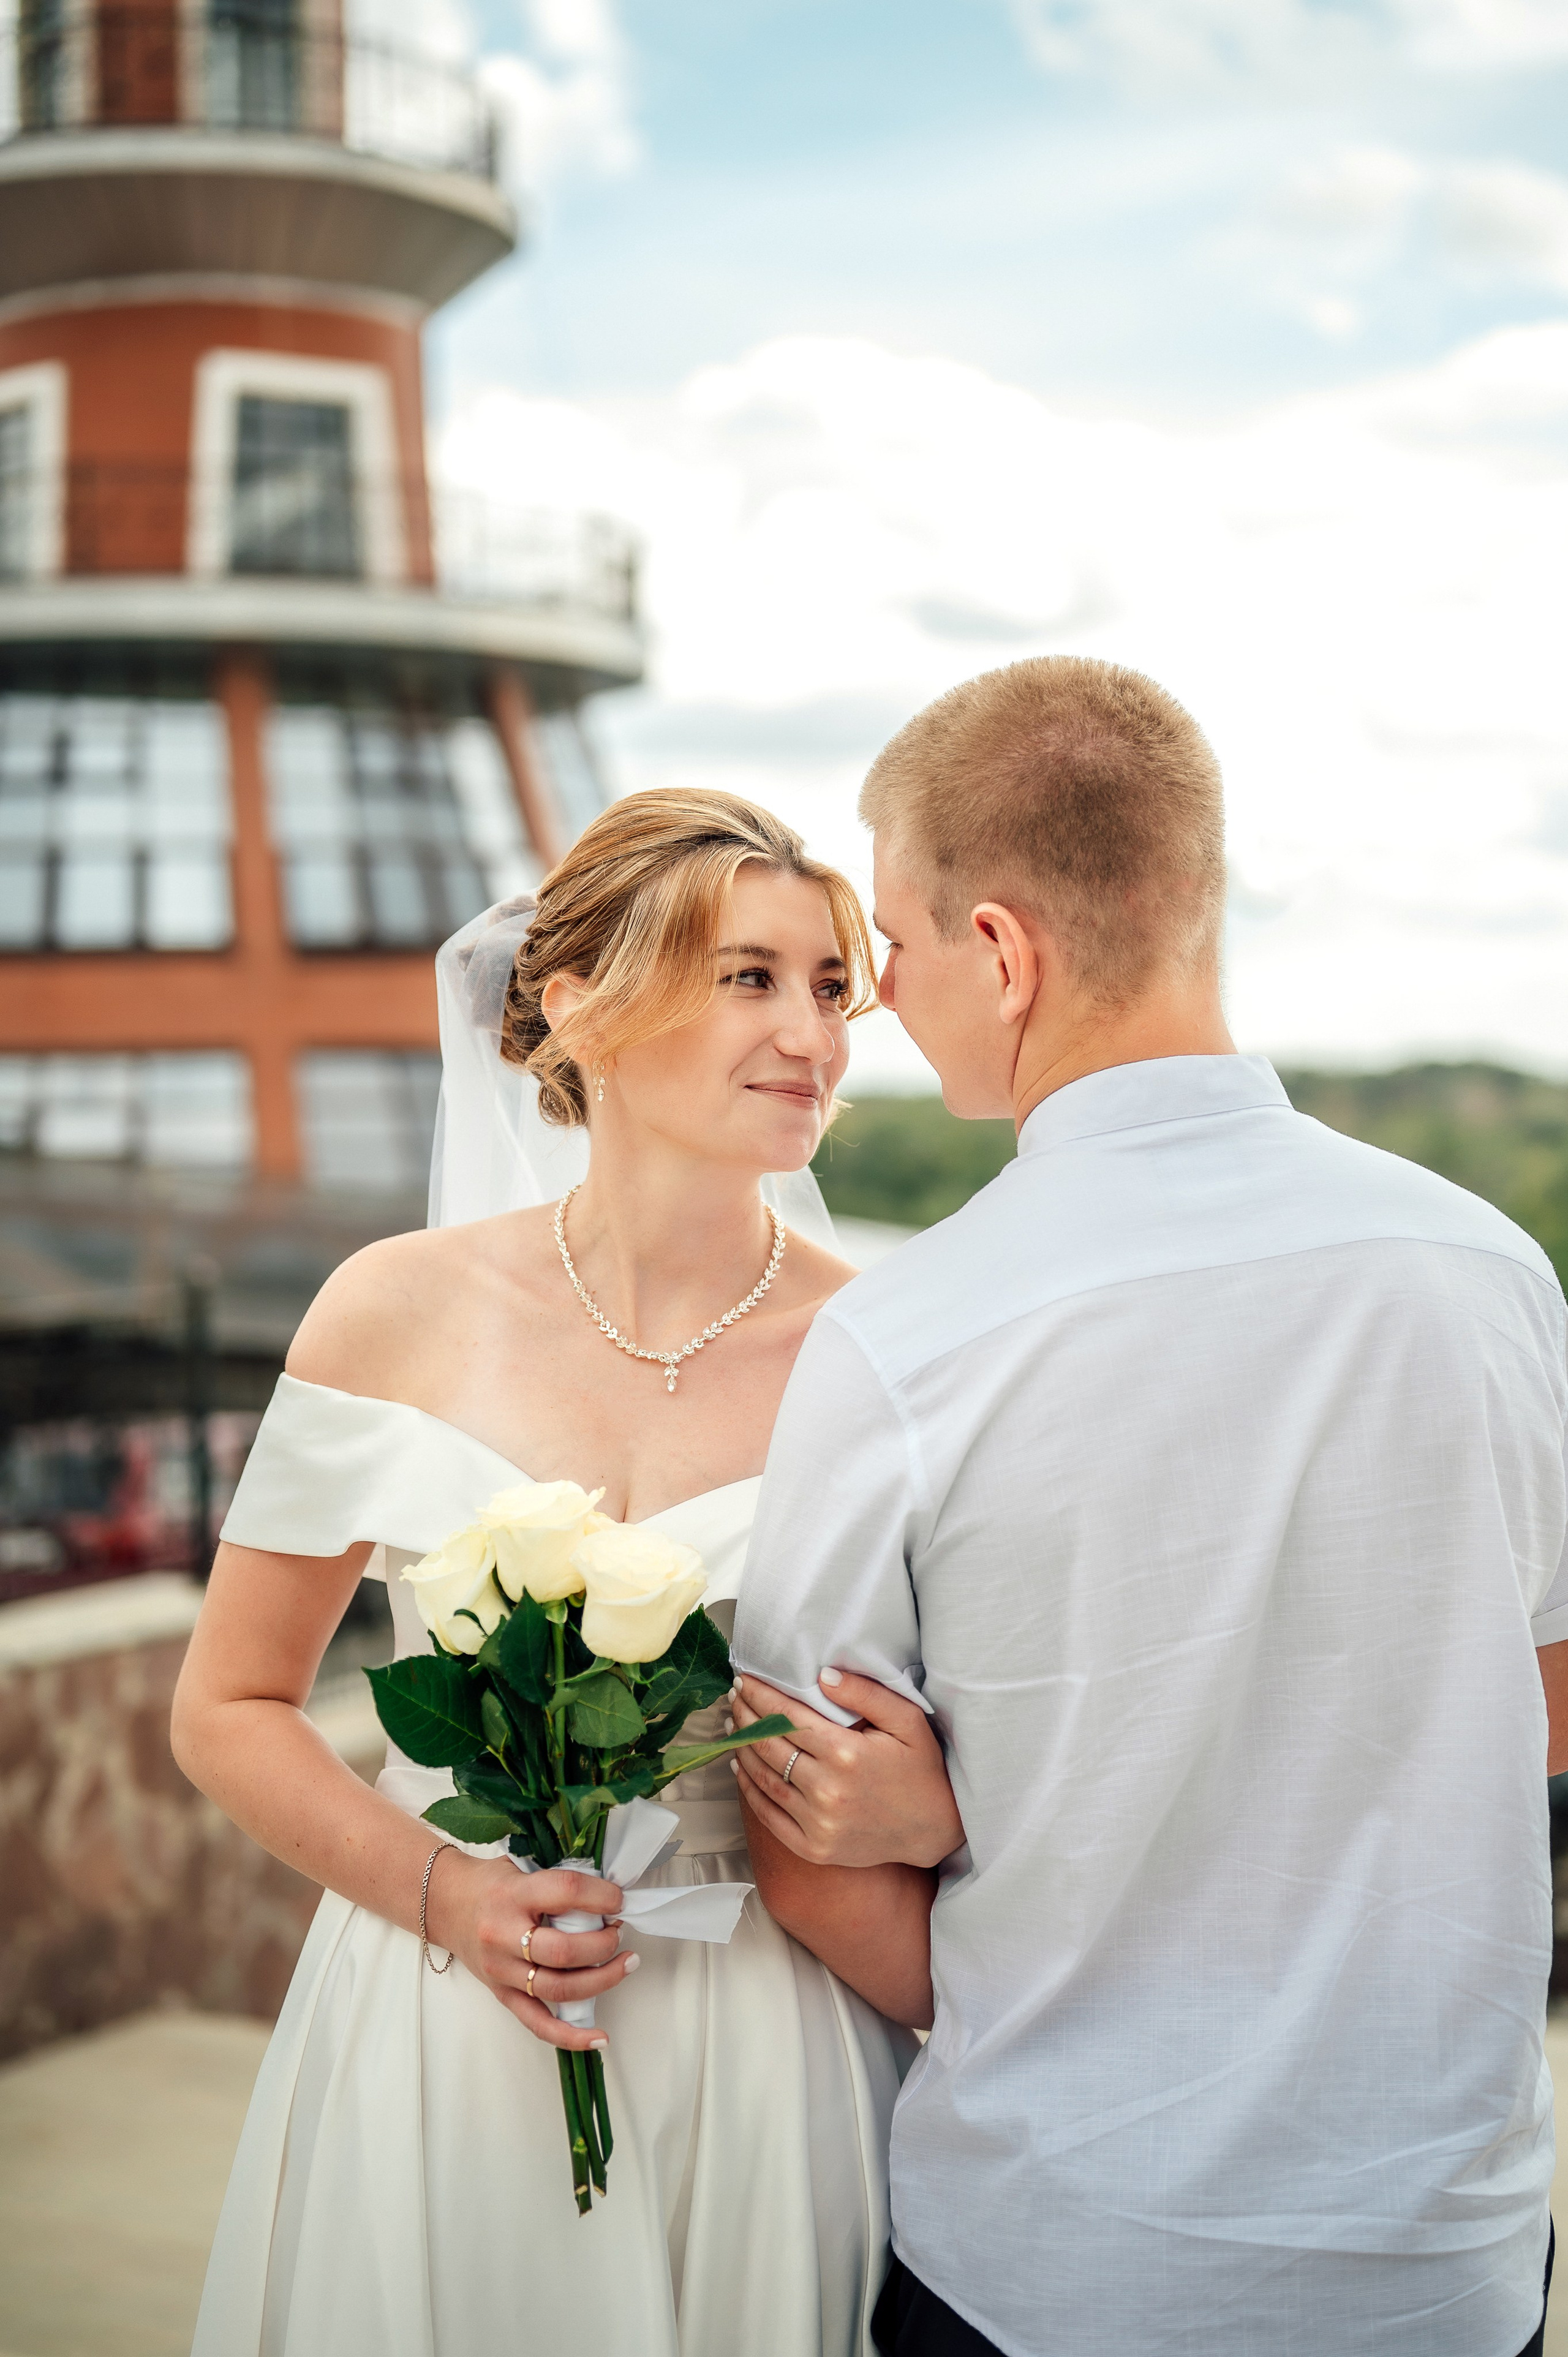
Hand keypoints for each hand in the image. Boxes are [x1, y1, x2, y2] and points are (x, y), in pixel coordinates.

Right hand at [423, 1851, 635, 2050]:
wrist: (445, 1904)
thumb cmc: (490, 1884)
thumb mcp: (522, 1868)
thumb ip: (558, 1881)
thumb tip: (609, 1895)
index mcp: (514, 1895)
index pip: (565, 1892)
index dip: (601, 1896)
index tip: (620, 1899)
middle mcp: (504, 1935)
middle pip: (563, 1951)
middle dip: (603, 1944)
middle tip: (620, 1932)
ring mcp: (502, 1971)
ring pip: (557, 1988)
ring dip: (601, 1980)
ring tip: (626, 1964)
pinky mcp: (502, 1994)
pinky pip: (538, 2023)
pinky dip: (570, 2036)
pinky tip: (599, 2039)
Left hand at [731, 1671, 963, 1869]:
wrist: (934, 1829)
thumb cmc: (922, 1769)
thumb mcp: (907, 1721)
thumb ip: (866, 1694)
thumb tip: (823, 1674)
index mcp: (846, 1754)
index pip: (787, 1717)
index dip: (760, 1696)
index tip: (744, 1680)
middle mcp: (827, 1790)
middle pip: (769, 1745)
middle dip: (746, 1717)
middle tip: (734, 1698)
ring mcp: (818, 1824)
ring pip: (763, 1779)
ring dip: (742, 1749)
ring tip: (733, 1726)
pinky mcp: (814, 1848)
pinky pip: (769, 1816)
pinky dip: (749, 1790)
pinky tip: (740, 1768)